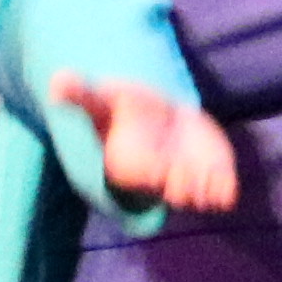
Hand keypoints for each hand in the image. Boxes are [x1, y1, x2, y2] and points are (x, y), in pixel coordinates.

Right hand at [48, 73, 240, 215]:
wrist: (157, 115)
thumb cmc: (125, 109)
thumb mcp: (103, 99)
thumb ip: (82, 95)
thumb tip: (56, 81)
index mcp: (132, 168)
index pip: (148, 182)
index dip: (161, 176)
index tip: (168, 163)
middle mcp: (160, 182)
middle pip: (177, 197)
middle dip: (186, 185)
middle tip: (188, 165)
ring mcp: (187, 182)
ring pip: (202, 200)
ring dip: (208, 189)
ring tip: (206, 168)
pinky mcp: (210, 176)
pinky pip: (223, 195)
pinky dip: (226, 188)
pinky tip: (222, 170)